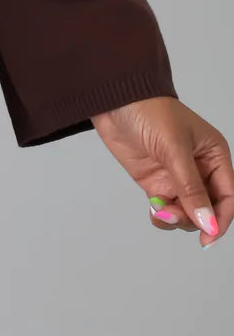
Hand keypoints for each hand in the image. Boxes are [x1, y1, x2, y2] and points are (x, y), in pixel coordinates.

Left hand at [92, 96, 231, 248]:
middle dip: (193, 218)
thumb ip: (191, 188)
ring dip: (176, 218)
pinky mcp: (156, 182)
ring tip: (159, 209)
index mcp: (215, 155)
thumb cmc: (149, 111)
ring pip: (187, 212)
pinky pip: (166, 209)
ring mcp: (177, 177)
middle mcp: (200, 168)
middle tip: (171, 214)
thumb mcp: (174, 149)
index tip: (208, 235)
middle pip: (208, 208)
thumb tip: (208, 222)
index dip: (220, 218)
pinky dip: (162, 216)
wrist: (113, 100)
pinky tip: (154, 210)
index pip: (228, 196)